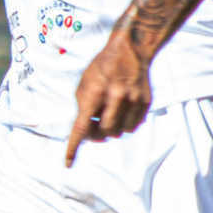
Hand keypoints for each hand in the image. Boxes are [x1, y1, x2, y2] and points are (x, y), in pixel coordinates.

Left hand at [65, 35, 151, 164]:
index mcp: (95, 92)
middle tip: (95, 123)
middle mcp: (116, 97)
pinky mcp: (145, 102)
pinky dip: (126, 123)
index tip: (67, 163)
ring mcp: (133, 100)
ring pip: (120, 132)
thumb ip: (83, 107)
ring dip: (113, 128)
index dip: (73, 147)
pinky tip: (123, 109)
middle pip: (104, 133)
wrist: (130, 50)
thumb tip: (86, 131)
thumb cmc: (102, 67)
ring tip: (110, 112)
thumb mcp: (84, 83)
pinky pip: (134, 125)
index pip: (81, 126)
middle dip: (97, 132)